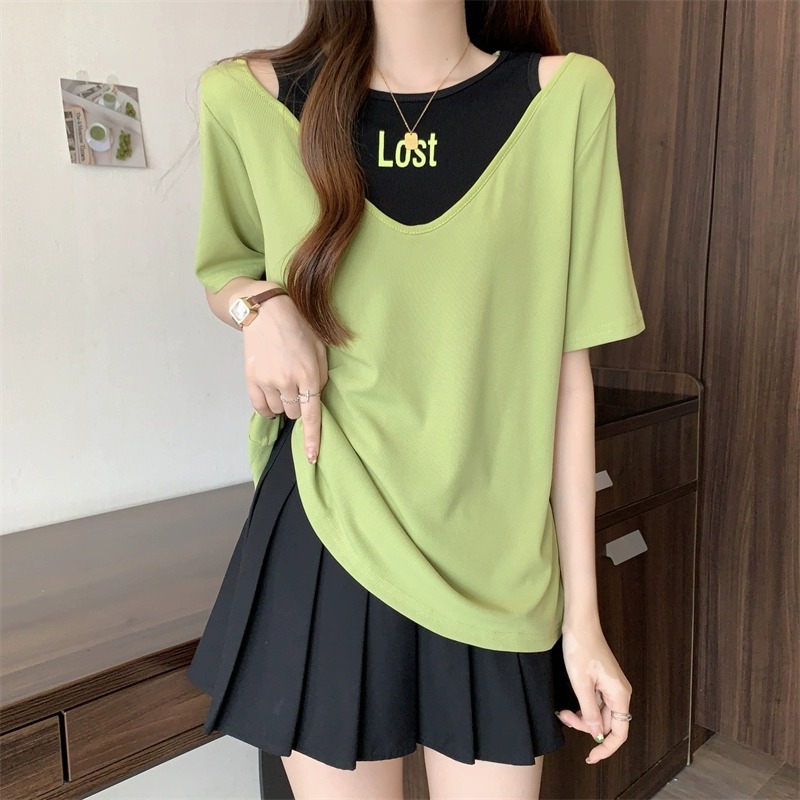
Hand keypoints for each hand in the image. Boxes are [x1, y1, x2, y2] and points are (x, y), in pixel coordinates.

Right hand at [242, 291, 328, 463]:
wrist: (267, 311)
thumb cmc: (300, 328)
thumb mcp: (320, 349)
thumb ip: (321, 376)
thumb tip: (315, 399)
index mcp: (309, 374)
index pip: (311, 414)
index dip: (311, 438)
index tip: (311, 457)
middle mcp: (288, 381)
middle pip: (294, 414)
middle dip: (298, 405)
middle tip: (296, 384)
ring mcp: (267, 381)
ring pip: (278, 411)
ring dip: (283, 403)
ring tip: (282, 381)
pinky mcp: (251, 379)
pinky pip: (260, 407)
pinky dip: (267, 406)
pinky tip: (271, 393)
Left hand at [556, 623, 631, 764]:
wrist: (580, 623)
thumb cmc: (581, 649)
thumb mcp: (581, 683)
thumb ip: (589, 711)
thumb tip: (596, 732)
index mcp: (619, 695)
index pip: (620, 733)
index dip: (606, 748)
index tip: (590, 756)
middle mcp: (619, 693)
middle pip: (607, 723)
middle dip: (585, 727)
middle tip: (565, 718)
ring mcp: (611, 686)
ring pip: (599, 714)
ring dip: (582, 717)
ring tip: (563, 712)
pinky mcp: (603, 681)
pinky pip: (595, 702)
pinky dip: (583, 707)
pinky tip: (570, 705)